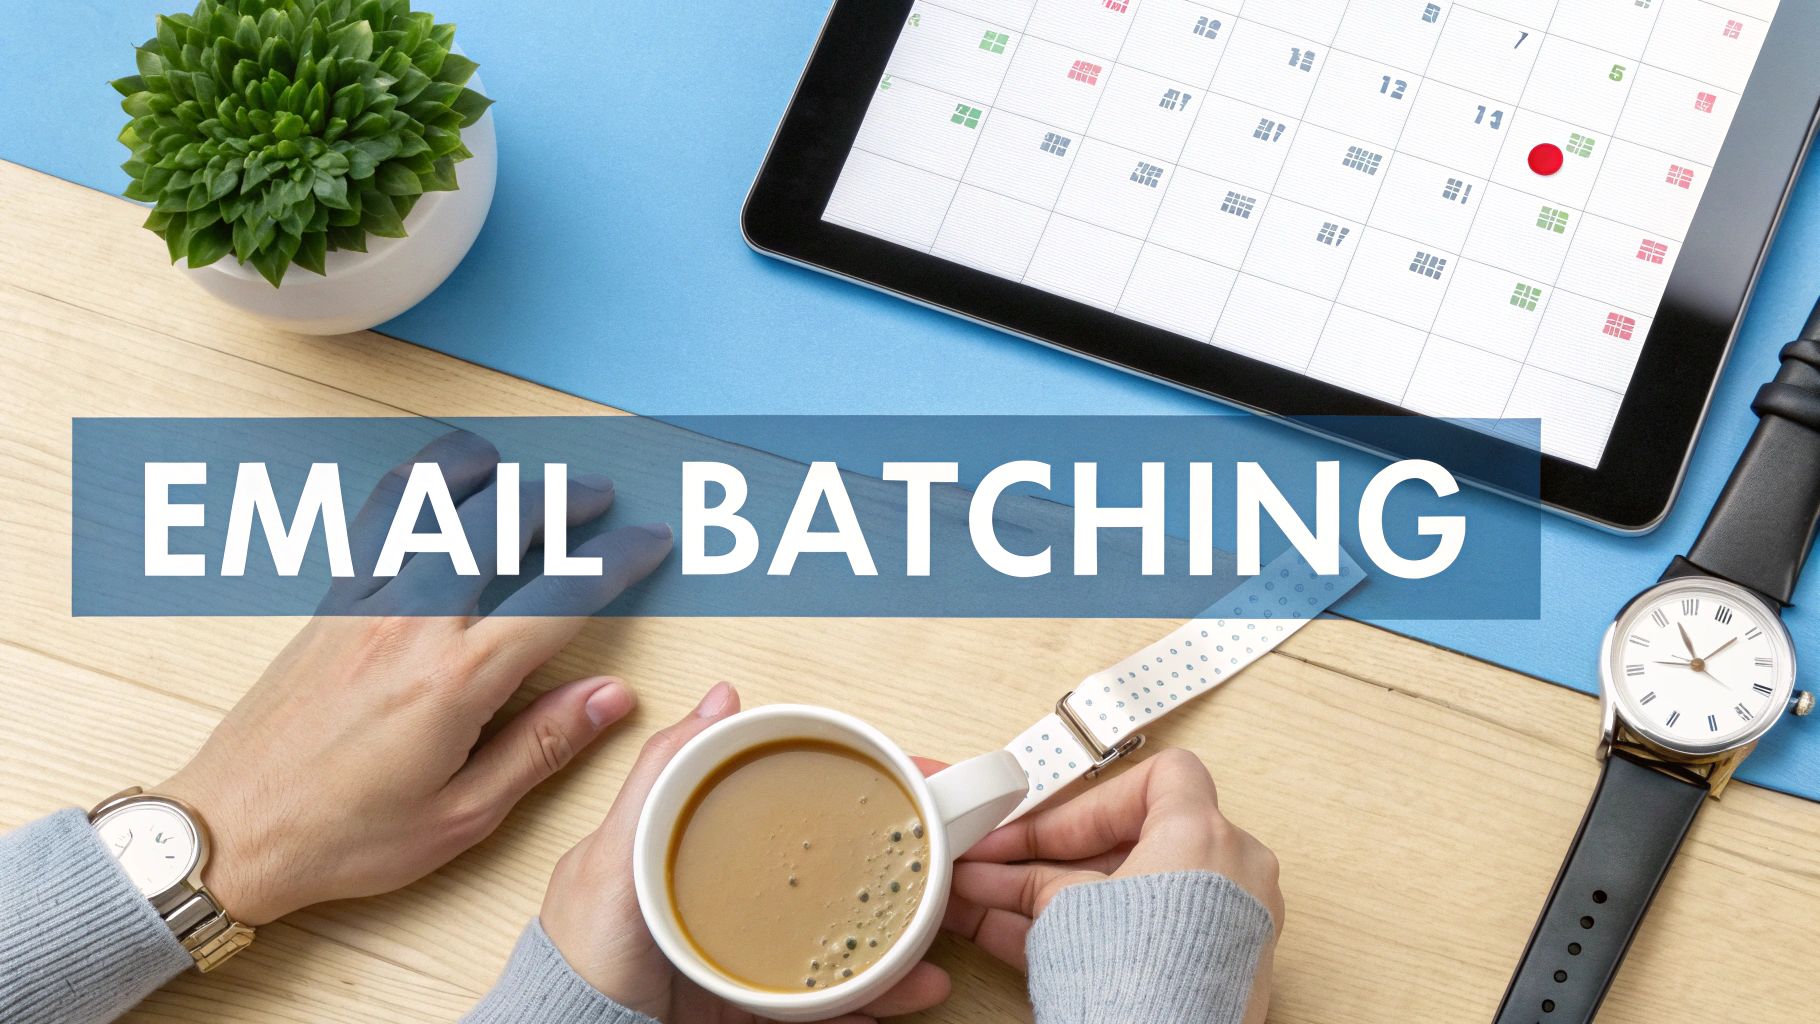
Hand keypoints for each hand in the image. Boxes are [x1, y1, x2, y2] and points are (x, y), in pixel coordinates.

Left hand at [158, 432, 672, 924]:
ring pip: (433, 503)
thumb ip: (542, 746)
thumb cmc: (342, 836)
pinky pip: (376, 521)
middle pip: (503, 523)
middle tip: (598, 495)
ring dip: (484, 471)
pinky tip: (435, 481)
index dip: (618, 558)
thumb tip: (613, 697)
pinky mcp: (328, 604)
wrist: (230, 831)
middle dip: (562, 498)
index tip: (649, 540)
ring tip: (518, 464)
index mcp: (458, 680)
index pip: (562, 593)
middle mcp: (413, 623)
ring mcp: (365, 604)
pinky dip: (414, 487)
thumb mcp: (462, 816)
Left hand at [539, 683, 952, 1022]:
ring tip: (930, 958)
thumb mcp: (615, 854)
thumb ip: (662, 776)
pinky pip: (824, 1006)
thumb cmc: (581, 955)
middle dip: (895, 879)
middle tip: (945, 868)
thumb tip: (720, 700)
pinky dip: (868, 1003)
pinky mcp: (756, 1011)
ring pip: (840, 948)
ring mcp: (749, 960)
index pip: (794, 808)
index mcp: (704, 850)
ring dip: (894, 951)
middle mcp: (735, 901)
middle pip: (831, 881)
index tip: (914, 783)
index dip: (855, 792)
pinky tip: (904, 995)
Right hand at [944, 748, 1282, 1023]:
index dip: (1085, 803)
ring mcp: (1230, 926)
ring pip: (1129, 893)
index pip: (1156, 779)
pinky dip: (1089, 930)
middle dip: (1051, 857)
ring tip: (987, 904)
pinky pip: (1145, 932)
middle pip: (1132, 842)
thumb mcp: (1062, 909)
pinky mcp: (1214, 971)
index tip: (1034, 830)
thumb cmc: (1137, 990)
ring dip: (1054, 896)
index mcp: (1206, 836)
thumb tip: (988, 875)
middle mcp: (1233, 875)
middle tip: (998, 866)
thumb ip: (1027, 878)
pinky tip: (1017, 937)